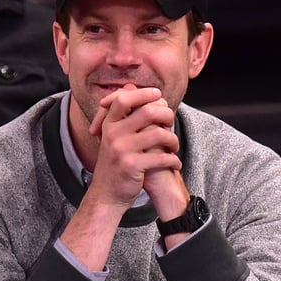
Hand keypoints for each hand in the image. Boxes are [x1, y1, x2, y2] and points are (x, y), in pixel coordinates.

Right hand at [88, 84, 179, 209]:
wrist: (106, 194)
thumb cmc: (115, 164)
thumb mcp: (114, 137)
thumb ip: (123, 114)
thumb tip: (131, 86)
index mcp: (109, 125)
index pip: (123, 99)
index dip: (143, 93)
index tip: (158, 95)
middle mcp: (112, 135)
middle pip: (146, 111)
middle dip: (166, 115)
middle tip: (171, 122)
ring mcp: (121, 150)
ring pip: (158, 133)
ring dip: (173, 139)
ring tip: (174, 146)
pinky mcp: (132, 166)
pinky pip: (161, 157)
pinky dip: (173, 159)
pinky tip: (174, 162)